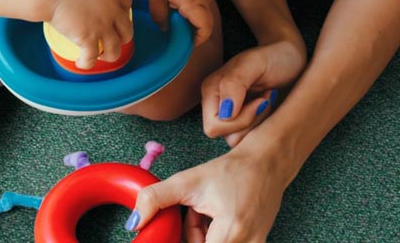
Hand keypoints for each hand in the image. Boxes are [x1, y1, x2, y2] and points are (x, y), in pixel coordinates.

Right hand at [47, 0, 132, 68]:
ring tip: (100, 55)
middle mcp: (112, 10)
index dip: (123, 13)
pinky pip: (92, 58)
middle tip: (111, 39)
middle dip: (122, 37)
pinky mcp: (89, 39)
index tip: (116, 18)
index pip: (128, 5)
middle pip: (127, 30)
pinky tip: (82, 63)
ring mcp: (102, 26)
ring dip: (109, 55)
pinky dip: (88, 63)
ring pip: (115, 49)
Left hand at [129, 141, 288, 242]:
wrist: (265, 163)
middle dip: (191, 235)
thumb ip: (156, 199)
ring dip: (202, 236)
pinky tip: (215, 218)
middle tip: (193, 214)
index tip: (180, 226)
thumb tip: (133, 223)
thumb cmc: (231, 171)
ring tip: (205, 212)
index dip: (184, 237)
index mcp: (231, 233)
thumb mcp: (188, 180)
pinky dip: (214, 236)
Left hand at [147, 0, 215, 45]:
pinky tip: (177, 4)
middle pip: (206, 24)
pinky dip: (193, 9)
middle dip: (193, 32)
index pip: (205, 30)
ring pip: (204, 14)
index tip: (184, 43)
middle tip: (177, 33)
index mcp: (194, 4)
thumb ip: (159, 15)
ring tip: (175, 17)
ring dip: (192, 20)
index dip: (197, 40)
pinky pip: (202, 4)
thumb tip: (165, 29)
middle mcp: (205, 0)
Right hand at [201, 38, 305, 146]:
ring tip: (269, 99)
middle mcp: (218, 105)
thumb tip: (224, 112)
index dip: (239, 120)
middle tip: (266, 98)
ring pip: (240, 141)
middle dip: (252, 121)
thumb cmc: (273, 56)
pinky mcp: (248, 122)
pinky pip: (252, 140)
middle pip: (227, 136)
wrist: (291, 57)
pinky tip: (270, 105)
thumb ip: (234, 83)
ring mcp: (232, 115)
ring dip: (260, 122)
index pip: (213, 126)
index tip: (261, 99)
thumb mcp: (254, 63)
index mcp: (211, 90)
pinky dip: (265, 125)